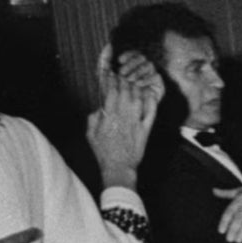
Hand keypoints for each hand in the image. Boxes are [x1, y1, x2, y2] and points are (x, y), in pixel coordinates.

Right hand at [88, 51, 158, 187]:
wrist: (119, 167)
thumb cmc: (103, 152)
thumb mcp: (91, 134)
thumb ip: (93, 118)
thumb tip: (99, 108)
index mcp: (108, 117)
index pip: (111, 91)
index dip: (111, 81)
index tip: (111, 75)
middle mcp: (123, 117)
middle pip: (126, 92)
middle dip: (124, 81)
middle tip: (123, 76)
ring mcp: (136, 122)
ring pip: (138, 98)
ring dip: (136, 88)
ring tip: (133, 84)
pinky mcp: (146, 129)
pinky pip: (150, 111)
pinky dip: (150, 101)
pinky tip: (148, 94)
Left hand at [219, 179, 241, 242]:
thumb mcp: (240, 190)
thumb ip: (226, 193)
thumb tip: (213, 190)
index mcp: (240, 198)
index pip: (229, 211)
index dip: (224, 222)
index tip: (221, 231)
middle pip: (238, 219)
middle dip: (233, 230)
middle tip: (229, 239)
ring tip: (238, 240)